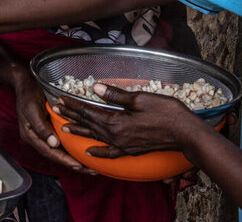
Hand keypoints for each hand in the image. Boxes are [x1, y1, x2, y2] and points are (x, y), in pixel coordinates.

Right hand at [13, 73, 95, 174]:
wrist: (27, 82)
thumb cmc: (28, 94)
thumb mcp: (32, 109)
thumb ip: (41, 128)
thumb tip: (53, 144)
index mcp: (31, 136)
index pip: (49, 152)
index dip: (64, 160)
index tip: (78, 166)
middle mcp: (38, 138)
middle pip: (56, 154)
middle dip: (73, 163)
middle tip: (90, 171)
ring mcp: (45, 133)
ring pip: (61, 149)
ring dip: (74, 157)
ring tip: (90, 166)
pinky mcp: (50, 127)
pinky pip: (63, 140)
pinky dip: (73, 146)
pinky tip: (84, 149)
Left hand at [55, 83, 203, 158]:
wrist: (185, 133)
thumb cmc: (166, 112)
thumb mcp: (140, 98)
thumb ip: (116, 95)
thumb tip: (96, 88)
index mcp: (116, 122)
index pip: (89, 112)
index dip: (74, 105)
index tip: (61, 99)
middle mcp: (116, 136)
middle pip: (89, 124)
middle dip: (72, 116)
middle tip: (56, 110)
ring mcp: (123, 145)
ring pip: (96, 137)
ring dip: (80, 130)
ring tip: (64, 127)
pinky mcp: (132, 150)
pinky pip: (110, 153)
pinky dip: (99, 152)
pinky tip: (90, 152)